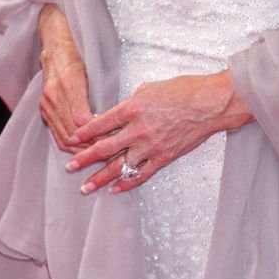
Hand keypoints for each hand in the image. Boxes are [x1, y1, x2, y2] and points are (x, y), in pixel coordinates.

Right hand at [38, 5, 95, 152]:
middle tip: (105, 151)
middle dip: (89, 145)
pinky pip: (55, 133)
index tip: (109, 138)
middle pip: (72, 132)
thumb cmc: (76, 57)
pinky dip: (69, 143)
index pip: (82, 119)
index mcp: (69, 82)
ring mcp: (46, 104)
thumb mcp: (90, 70)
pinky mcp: (43, 110)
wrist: (54, 49)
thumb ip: (94, 94)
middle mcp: (54, 95)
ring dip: (79, 149)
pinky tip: (81, 147)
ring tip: (95, 153)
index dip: (96, 133)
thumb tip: (105, 120)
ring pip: (63, 137)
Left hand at [63, 71, 252, 194]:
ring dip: (100, 178)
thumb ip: (131, 103)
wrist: (209, 104)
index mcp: (133, 108)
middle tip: (69, 167)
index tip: (72, 138)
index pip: (102, 123)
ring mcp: (151, 146)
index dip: (84, 131)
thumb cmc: (182, 90)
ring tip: (85, 187)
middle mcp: (139, 129)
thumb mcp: (150, 88)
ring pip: (119, 166)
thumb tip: (117, 114)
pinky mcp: (164, 157)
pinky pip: (141, 174)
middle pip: (105, 147)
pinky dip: (126, 183)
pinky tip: (114, 189)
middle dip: (84, 158)